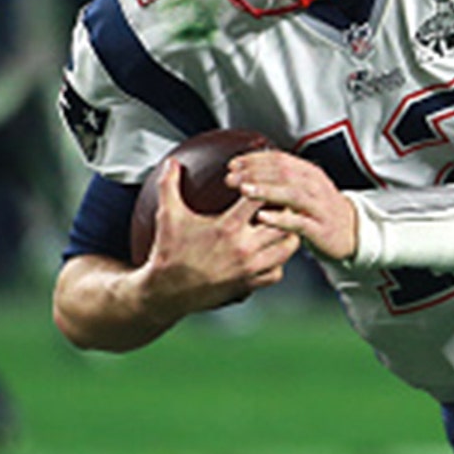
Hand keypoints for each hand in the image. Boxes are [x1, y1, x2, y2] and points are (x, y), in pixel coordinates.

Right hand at [141, 160, 299, 314]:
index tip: (261, 181)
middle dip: (284, 210)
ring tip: (280, 226)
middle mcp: (244, 248)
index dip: (263, 186)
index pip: (260, 198)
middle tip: (279, 202)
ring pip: (287, 248)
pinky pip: (277, 273)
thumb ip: (169, 185)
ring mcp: (249, 269)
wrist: (166, 291)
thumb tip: (171, 162)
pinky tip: (270, 253)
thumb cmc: (168, 252)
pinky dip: (279, 262)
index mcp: (227, 227)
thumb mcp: (167, 215)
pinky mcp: (249, 285)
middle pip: (284, 222)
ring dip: (287, 235)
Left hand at [229, 150, 358, 260]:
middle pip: (284, 173)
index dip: (255, 160)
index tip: (233, 165)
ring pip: (292, 194)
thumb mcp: (304, 188)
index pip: (280, 159)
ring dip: (266, 191)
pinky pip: (299, 222)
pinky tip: (262, 217)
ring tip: (243, 191)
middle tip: (231, 177)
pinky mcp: (320, 228)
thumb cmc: (319, 210)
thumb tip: (248, 169)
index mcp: (309, 173)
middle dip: (255, 173)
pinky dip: (280, 218)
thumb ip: (282, 178)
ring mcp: (319, 207)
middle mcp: (315, 186)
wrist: (351, 232)